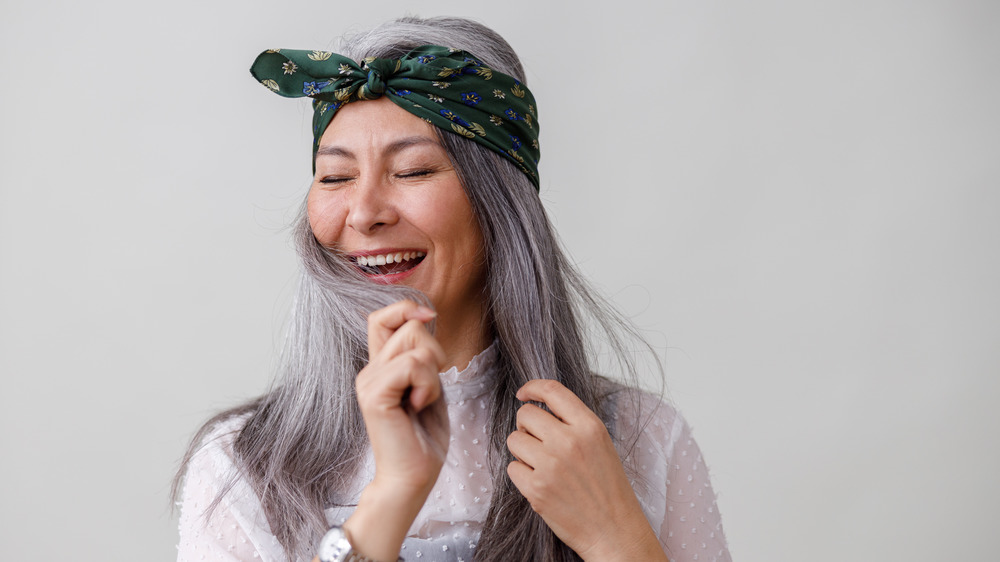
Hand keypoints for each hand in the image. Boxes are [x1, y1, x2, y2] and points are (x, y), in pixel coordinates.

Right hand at [356, 300, 448, 492]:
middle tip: (430, 387)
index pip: (380, 317)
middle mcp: (369, 371)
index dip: (406, 308)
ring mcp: (369, 382)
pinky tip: (418, 406)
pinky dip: (428, 385)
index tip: (430, 316)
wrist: (413, 476)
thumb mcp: (428, 386)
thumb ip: (421, 357)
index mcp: (380, 367)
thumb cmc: (423, 437)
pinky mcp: (374, 395)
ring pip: (415, 343)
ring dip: (433, 372)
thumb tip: (425, 318)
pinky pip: (413, 365)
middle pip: (409, 326)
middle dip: (435, 351)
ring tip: (423, 400)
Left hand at [506, 380, 666, 561]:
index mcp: (589, 426)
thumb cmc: (607, 488)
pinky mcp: (536, 489)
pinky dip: (522, 475)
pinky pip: (512, 467)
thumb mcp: (600, 444)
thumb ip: (573, 422)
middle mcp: (569, 441)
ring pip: (514, 440)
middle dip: (527, 426)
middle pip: (526, 414)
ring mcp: (550, 465)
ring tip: (542, 465)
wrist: (613, 530)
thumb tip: (538, 406)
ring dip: (522, 451)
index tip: (524, 394)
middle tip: (538, 441)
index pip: (552, 390)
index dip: (532, 387)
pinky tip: (541, 483)